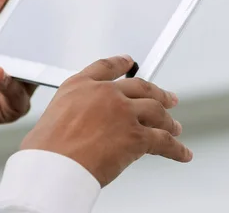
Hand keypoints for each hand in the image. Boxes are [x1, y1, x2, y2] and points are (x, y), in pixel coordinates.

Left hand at [0, 0, 36, 138]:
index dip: (41, 15)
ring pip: (36, 73)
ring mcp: (17, 85)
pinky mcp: (11, 106)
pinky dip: (10, 83)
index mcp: (9, 43)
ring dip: (27, 61)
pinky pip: (20, 95)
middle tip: (48, 22)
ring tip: (19, 49)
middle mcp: (18, 64)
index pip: (33, 28)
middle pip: (40, 51)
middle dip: (43, 37)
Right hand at [20, 55, 191, 186]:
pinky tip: (182, 152)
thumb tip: (85, 124)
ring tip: (174, 128)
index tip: (130, 62)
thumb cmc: (46, 149)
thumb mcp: (54, 116)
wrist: (51, 167)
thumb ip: (76, 112)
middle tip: (167, 99)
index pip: (106, 66)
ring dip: (168, 121)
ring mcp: (123, 112)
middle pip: (140, 87)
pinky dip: (176, 149)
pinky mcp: (136, 135)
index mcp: (80, 85)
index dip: (122, 63)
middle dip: (157, 93)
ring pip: (156, 111)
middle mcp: (104, 93)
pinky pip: (163, 141)